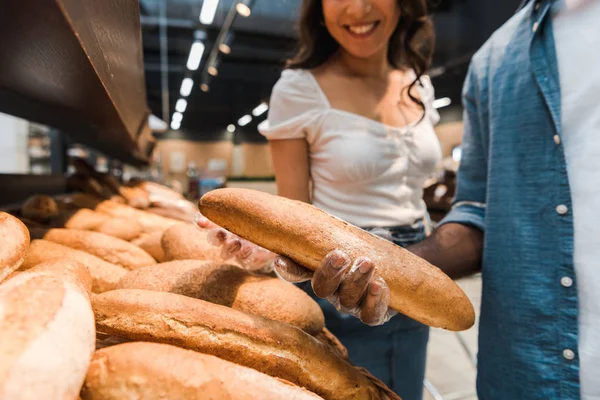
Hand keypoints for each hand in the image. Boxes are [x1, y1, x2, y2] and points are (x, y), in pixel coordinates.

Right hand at [195, 212, 394, 325]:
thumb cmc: (342, 241)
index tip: (281, 258)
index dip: (285, 267)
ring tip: (366, 262)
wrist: (386, 260)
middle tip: (339, 255)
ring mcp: (350, 301)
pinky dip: (375, 301)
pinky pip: (372, 315)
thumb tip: (203, 217)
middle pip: (321, 287)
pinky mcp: (373, 310)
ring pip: (347, 300)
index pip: (291, 269)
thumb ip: (283, 222)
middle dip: (328, 274)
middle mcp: (327, 288)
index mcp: (311, 268)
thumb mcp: (315, 228)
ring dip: (356, 281)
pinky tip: (380, 284)